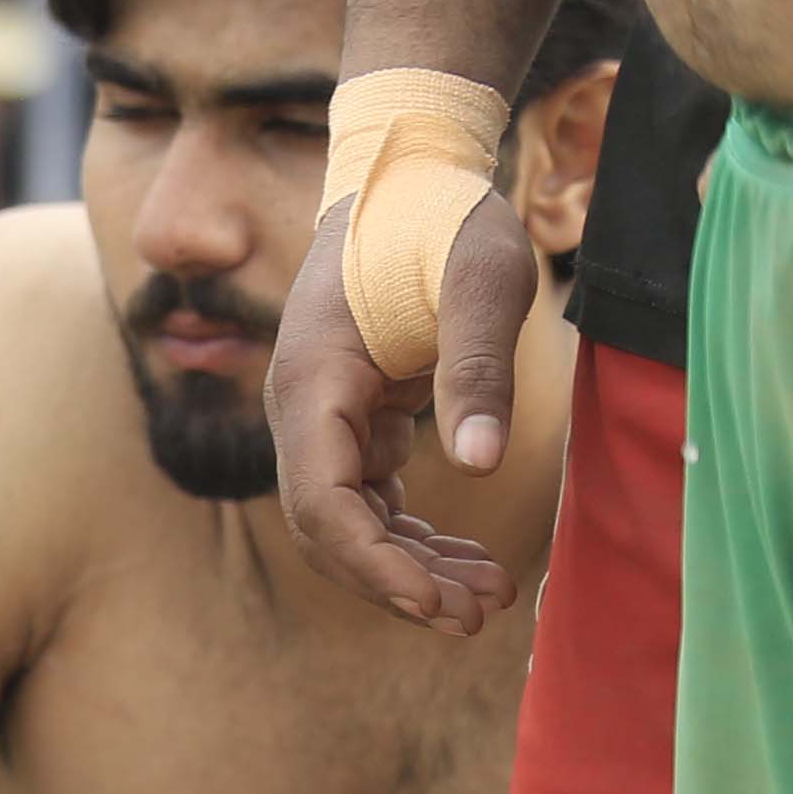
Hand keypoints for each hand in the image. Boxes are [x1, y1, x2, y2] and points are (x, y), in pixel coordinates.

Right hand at [273, 184, 539, 634]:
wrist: (411, 177)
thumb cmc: (444, 221)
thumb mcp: (481, 284)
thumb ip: (477, 371)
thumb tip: (481, 464)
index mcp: (313, 384)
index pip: (320, 502)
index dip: (372, 561)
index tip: (431, 600)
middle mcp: (303, 411)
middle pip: (328, 529)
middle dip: (396, 581)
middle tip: (477, 616)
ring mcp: (324, 419)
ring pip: (349, 522)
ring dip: (410, 566)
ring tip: (489, 597)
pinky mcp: (354, 419)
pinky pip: (371, 499)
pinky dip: (414, 534)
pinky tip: (469, 559)